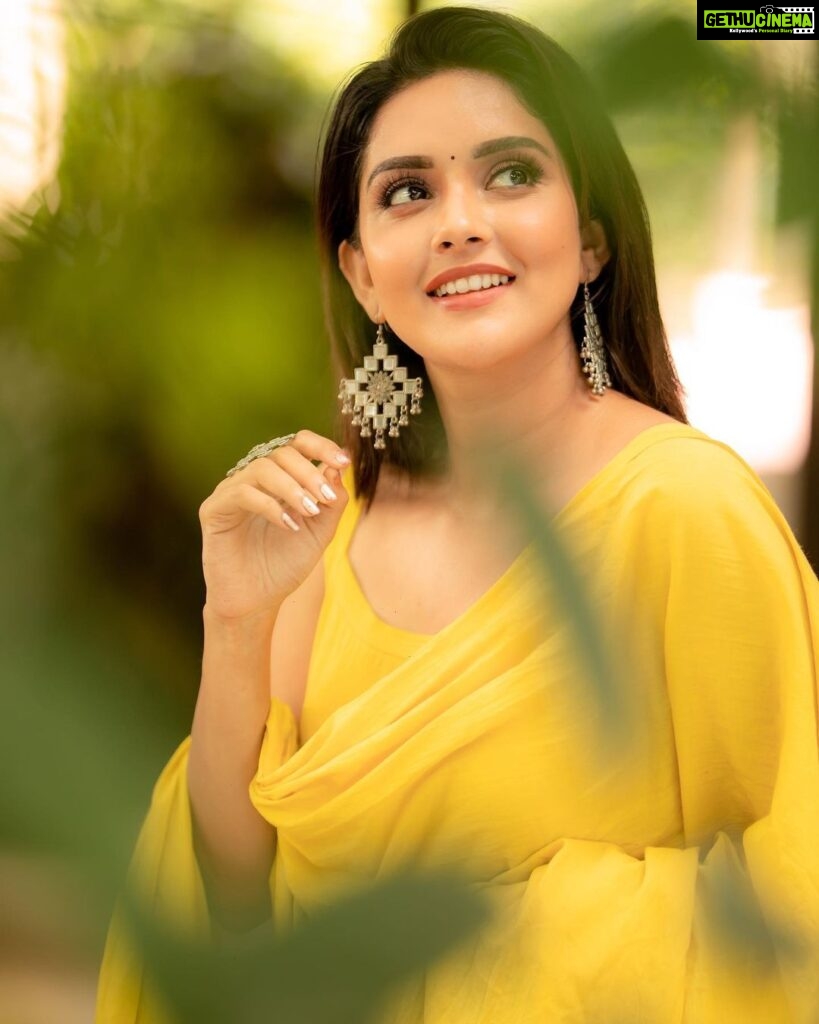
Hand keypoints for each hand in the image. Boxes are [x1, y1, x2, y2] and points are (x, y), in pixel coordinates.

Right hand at [198, 430, 350, 620]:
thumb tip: (337, 466)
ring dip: (292, 487)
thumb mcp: (320, 532)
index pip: (297, 445)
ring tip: (309, 511)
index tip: (344, 461)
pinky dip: (269, 505)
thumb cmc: (285, 565)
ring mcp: (232, 492)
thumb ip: (333, 501)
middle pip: (281, 453)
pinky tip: (288, 525)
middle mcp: (254, 480)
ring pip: (261, 468)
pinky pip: (241, 493)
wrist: (257, 601)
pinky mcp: (214, 510)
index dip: (321, 446)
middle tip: (326, 497)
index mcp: (279, 479)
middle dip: (309, 473)